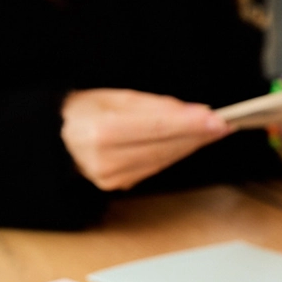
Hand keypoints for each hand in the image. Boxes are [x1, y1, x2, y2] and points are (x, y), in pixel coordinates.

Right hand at [61, 88, 232, 189]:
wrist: (57, 138)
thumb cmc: (86, 111)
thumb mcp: (115, 96)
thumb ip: (154, 105)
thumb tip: (192, 112)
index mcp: (100, 132)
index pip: (155, 128)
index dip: (189, 124)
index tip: (215, 119)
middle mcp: (105, 159)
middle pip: (163, 147)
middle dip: (196, 135)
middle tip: (223, 123)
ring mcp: (111, 177)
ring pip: (163, 160)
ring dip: (190, 145)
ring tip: (212, 130)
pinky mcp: (118, 185)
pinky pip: (155, 168)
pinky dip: (174, 154)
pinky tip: (189, 142)